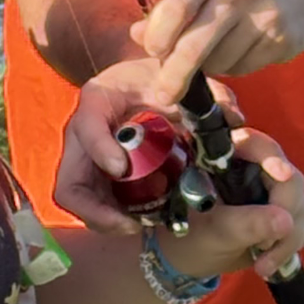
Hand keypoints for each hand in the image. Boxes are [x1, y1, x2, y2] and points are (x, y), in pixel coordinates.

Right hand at [52, 58, 193, 233]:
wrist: (138, 81)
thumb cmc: (153, 76)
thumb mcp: (178, 77)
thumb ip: (208, 94)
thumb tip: (234, 119)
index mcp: (98, 99)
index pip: (87, 125)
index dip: (100, 149)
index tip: (122, 168)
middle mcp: (82, 133)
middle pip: (70, 181)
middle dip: (96, 209)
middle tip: (129, 223)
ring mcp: (85, 159)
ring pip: (78, 201)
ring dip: (104, 220)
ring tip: (137, 227)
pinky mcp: (95, 177)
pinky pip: (93, 206)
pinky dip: (113, 220)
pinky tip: (140, 224)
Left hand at [134, 0, 303, 92]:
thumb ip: (169, 3)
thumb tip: (138, 36)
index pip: (176, 6)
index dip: (157, 36)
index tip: (152, 50)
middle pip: (196, 46)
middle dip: (174, 76)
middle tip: (164, 94)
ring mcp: (268, 16)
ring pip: (221, 63)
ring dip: (210, 64)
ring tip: (218, 43)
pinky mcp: (288, 39)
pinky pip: (247, 68)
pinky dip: (237, 64)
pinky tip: (244, 42)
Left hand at [154, 125, 303, 284]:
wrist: (191, 257)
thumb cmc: (190, 236)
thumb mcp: (214, 231)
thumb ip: (247, 224)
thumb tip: (286, 221)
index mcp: (228, 158)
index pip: (256, 144)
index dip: (271, 156)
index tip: (282, 175)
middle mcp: (256, 165)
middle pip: (289, 178)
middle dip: (283, 214)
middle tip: (264, 245)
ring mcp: (275, 187)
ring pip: (302, 204)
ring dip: (288, 239)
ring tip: (261, 263)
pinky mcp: (289, 209)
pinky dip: (292, 245)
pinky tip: (269, 261)